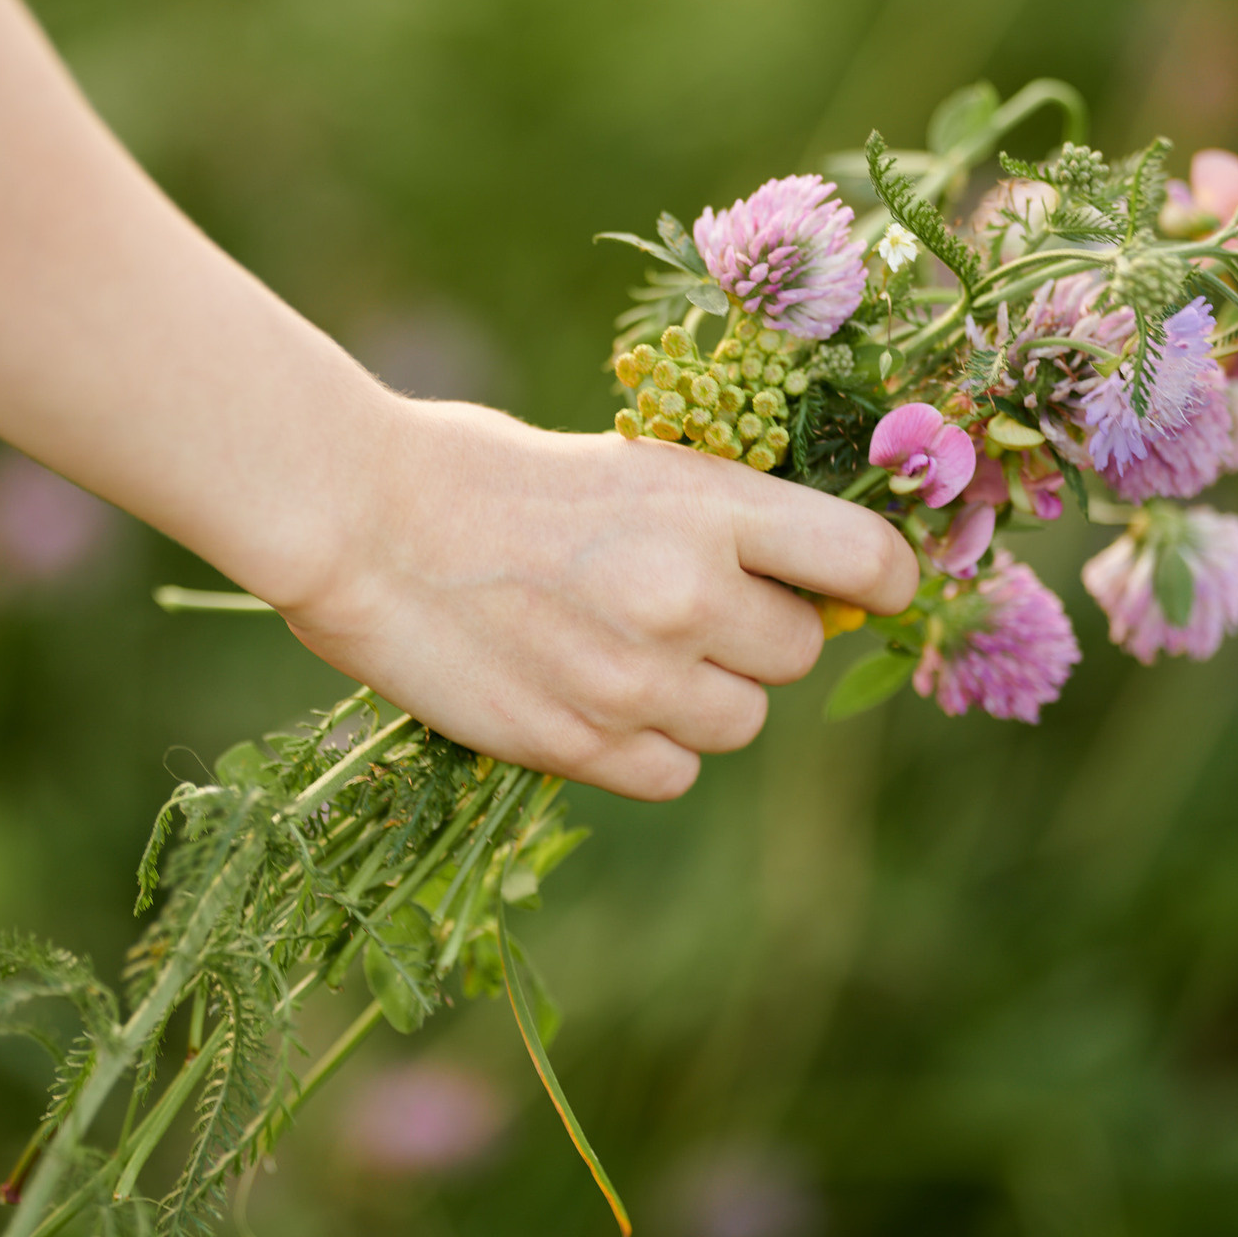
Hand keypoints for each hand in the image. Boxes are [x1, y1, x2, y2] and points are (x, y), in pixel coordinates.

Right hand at [274, 399, 918, 800]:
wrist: (359, 521)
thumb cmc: (480, 470)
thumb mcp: (621, 461)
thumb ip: (712, 518)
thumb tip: (794, 573)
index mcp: (708, 503)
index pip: (866, 561)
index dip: (878, 579)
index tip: (855, 585)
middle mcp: (689, 595)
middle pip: (798, 652)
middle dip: (756, 636)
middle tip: (683, 607)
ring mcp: (635, 679)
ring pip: (738, 722)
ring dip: (700, 697)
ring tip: (621, 650)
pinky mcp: (577, 745)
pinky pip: (671, 775)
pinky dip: (644, 749)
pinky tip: (588, 698)